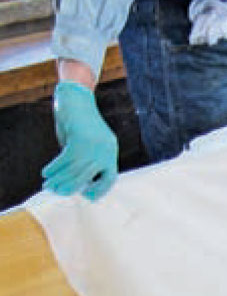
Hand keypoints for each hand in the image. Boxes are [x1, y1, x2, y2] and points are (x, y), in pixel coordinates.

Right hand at [44, 81, 118, 200]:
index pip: (110, 176)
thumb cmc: (79, 122)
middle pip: (89, 175)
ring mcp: (94, 145)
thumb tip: (74, 180)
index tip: (89, 197)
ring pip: (75, 169)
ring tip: (49, 185)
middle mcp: (106, 149)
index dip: (101, 189)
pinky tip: (47, 172)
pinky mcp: (79, 139)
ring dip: (60, 179)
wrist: (76, 98)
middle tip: (58, 191)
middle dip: (72, 186)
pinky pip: (65, 159)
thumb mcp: (87, 142)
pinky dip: (55, 167)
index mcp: (111, 150)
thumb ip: (85, 160)